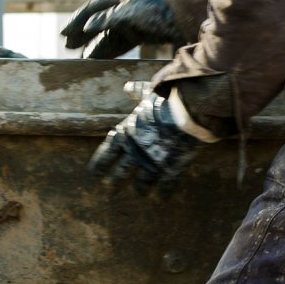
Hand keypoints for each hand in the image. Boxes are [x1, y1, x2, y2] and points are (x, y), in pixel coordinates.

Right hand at [61, 0, 180, 58]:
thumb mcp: (129, 12)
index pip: (93, 7)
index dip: (77, 19)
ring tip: (82, 59)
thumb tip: (88, 26)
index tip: (64, 33)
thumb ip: (107, 19)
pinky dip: (109, 51)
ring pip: (109, 34)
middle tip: (68, 46)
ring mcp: (134, 20)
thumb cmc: (157, 8)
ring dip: (95, 46)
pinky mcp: (142, 33)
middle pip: (99, 21)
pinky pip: (121, 43)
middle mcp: (125, 7)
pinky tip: (99, 59)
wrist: (186, 14)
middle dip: (83, 34)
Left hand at [91, 93, 205, 194]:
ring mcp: (151, 163)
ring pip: (140, 185)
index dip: (100, 166)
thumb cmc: (166, 99)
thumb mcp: (148, 93)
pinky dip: (164, 193)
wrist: (188, 110)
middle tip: (112, 190)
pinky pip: (165, 187)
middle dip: (115, 183)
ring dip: (140, 189)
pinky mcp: (170, 170)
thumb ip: (137, 92)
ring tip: (140, 193)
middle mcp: (134, 152)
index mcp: (125, 134)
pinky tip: (163, 197)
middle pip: (118, 175)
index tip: (96, 175)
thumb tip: (128, 86)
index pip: (105, 156)